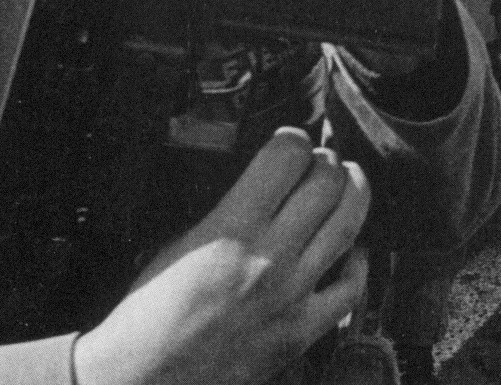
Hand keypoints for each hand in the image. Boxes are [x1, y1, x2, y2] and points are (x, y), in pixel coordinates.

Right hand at [74, 128, 369, 384]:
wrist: (143, 380)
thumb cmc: (147, 315)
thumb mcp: (177, 242)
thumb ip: (224, 210)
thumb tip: (262, 184)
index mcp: (230, 229)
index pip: (287, 157)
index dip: (294, 139)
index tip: (291, 141)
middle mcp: (267, 258)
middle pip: (327, 183)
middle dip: (327, 161)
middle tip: (321, 161)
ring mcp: (290, 296)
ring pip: (348, 225)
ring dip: (353, 194)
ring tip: (348, 183)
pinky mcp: (300, 333)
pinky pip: (351, 290)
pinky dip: (358, 263)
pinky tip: (350, 250)